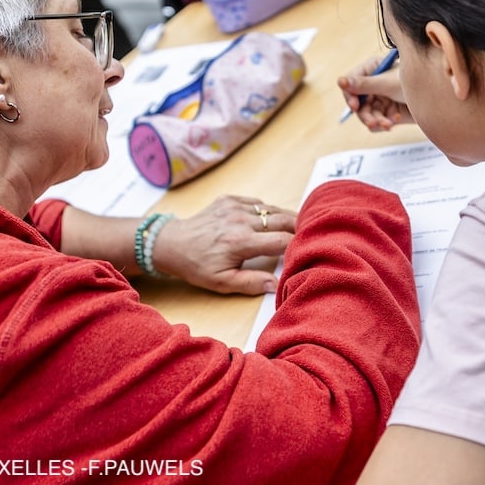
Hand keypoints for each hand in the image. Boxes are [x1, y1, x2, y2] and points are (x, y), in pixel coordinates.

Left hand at [152, 196, 295, 294]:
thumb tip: (276, 285)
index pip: (281, 241)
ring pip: (272, 209)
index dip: (298, 245)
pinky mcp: (230, 199)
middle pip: (282, 220)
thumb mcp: (222, 283)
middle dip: (299, 227)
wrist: (171, 243)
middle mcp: (240, 220)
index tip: (308, 249)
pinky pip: (257, 203)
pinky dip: (267, 211)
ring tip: (299, 226)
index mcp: (240, 242)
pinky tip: (269, 221)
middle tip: (312, 233)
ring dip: (286, 217)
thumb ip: (251, 283)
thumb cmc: (197, 266)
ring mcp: (235, 206)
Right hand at [338, 55, 412, 131]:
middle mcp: (375, 84)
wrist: (440, 101)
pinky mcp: (388, 113)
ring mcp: (381, 99)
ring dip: (375, 121)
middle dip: (365, 114)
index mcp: (373, 69)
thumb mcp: (388, 83)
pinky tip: (394, 120)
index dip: (349, 94)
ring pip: (367, 115)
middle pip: (357, 102)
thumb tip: (340, 81)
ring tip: (386, 124)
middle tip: (372, 122)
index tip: (354, 106)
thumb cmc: (418, 82)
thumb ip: (364, 84)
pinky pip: (376, 123)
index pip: (351, 81)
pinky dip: (383, 124)